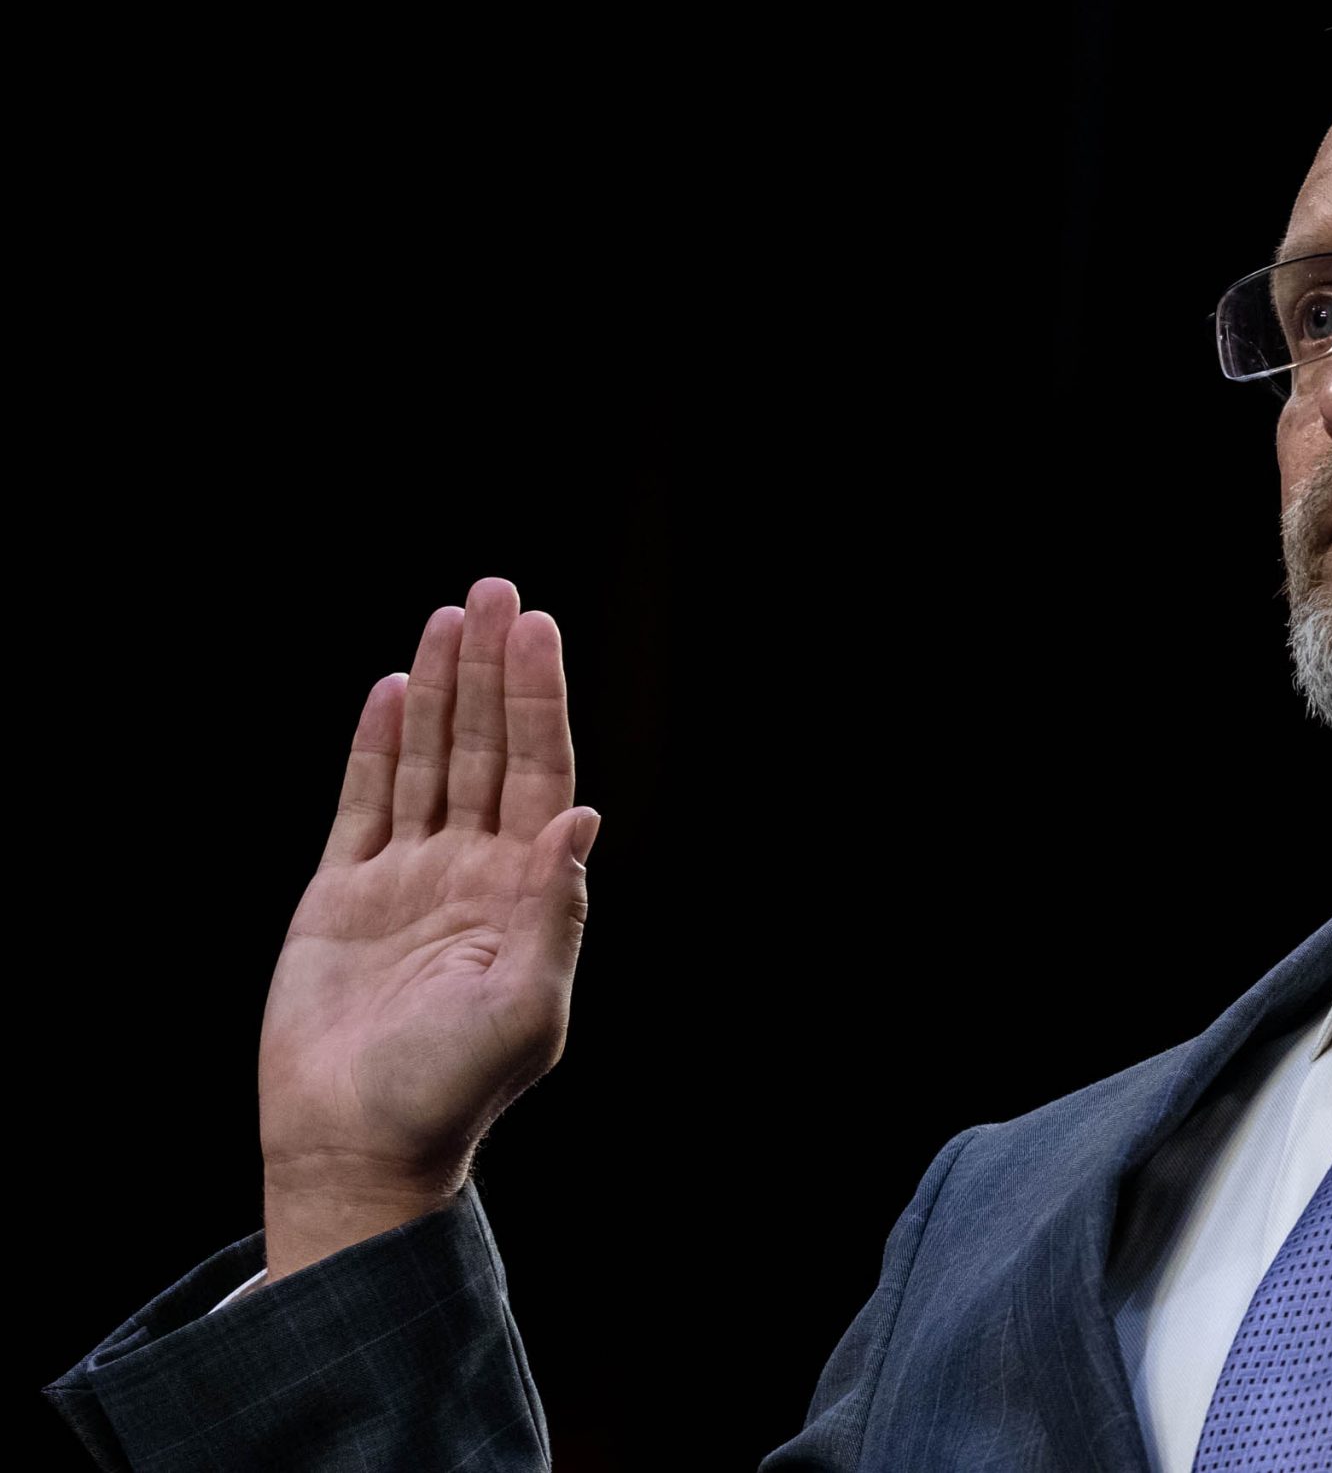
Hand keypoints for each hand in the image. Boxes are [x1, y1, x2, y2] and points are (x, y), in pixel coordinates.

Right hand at [256, 576, 599, 1278]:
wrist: (358, 1146)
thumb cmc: (452, 1091)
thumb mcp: (526, 1006)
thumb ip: (557, 911)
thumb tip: (583, 817)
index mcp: (524, 892)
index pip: (540, 772)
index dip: (539, 700)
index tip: (537, 631)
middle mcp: (471, 872)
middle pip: (488, 749)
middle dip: (492, 672)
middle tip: (495, 590)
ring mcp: (407, 879)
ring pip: (430, 762)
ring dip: (440, 692)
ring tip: (449, 617)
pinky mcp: (342, 897)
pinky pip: (363, 803)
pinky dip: (378, 747)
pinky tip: (394, 692)